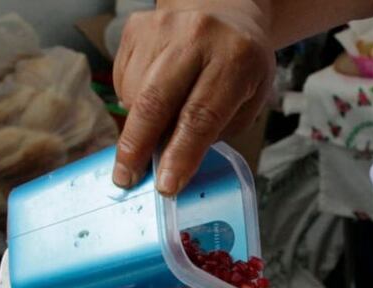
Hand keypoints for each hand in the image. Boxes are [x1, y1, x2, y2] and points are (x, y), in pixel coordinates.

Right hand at [112, 3, 274, 192]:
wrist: (224, 13)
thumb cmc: (240, 64)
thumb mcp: (248, 99)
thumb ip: (214, 132)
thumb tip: (174, 165)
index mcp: (235, 58)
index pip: (201, 116)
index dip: (180, 155)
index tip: (166, 186)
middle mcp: (196, 37)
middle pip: (155, 101)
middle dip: (137, 147)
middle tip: (127, 178)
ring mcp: (161, 28)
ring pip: (134, 95)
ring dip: (139, 126)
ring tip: (157, 128)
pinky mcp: (136, 29)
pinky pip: (124, 81)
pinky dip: (133, 101)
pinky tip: (154, 96)